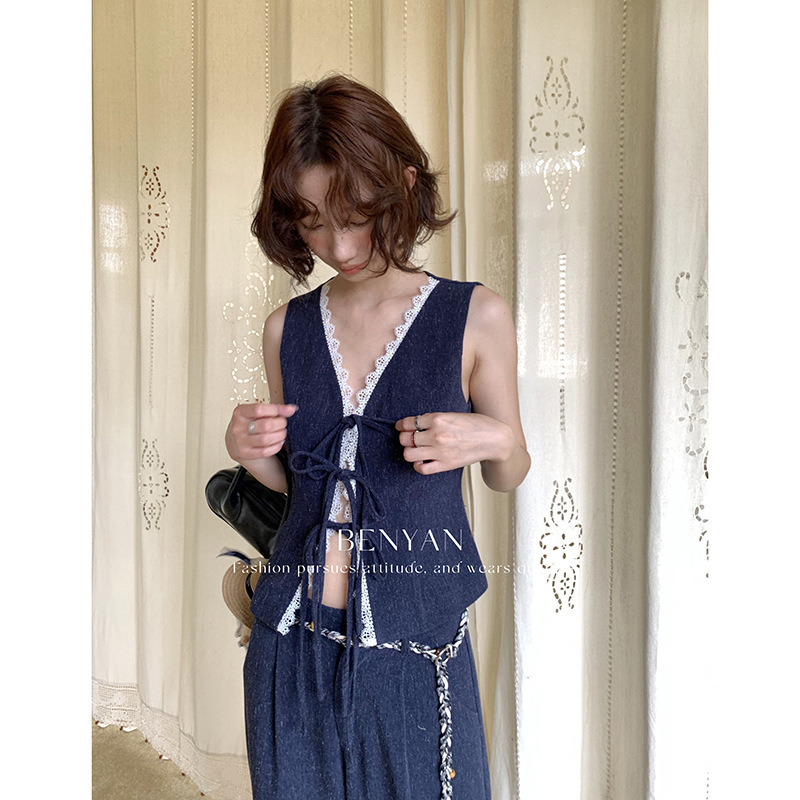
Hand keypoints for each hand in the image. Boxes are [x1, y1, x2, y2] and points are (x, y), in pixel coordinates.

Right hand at [225, 402, 297, 462]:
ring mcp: (240, 441)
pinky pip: (265, 451)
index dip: (275, 410)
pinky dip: (276, 446)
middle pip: (265, 425)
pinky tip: (278, 442)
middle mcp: (238, 427)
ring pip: (266, 439)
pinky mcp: (245, 454)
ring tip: (281, 433)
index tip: (283, 411)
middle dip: (280, 424)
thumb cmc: (249, 424)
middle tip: (283, 424)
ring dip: (279, 436)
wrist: (235, 443)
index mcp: (240, 412)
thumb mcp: (257, 413)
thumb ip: (274, 409)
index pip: (259, 409)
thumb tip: (291, 409)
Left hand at [395, 412, 513, 474]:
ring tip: (415, 449)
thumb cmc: (476, 425)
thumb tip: (415, 423)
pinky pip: (421, 468)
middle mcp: (437, 435)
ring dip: (409, 451)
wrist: (494, 439)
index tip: (401, 426)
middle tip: (408, 437)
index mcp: (438, 418)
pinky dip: (418, 465)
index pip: (409, 422)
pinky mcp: (446, 465)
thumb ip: (434, 419)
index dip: (401, 425)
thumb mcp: (452, 414)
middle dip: (404, 437)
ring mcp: (440, 451)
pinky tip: (422, 460)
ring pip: (409, 454)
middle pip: (405, 438)